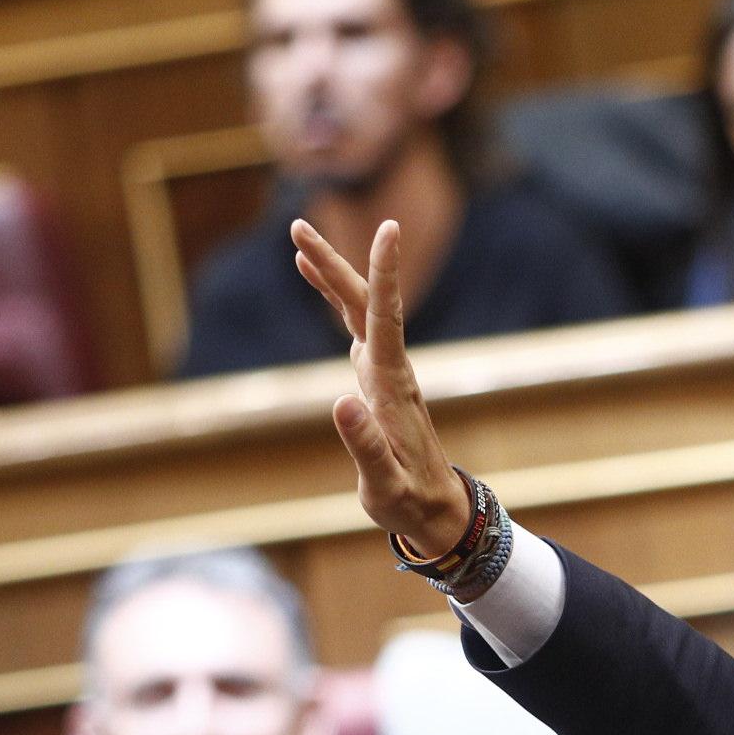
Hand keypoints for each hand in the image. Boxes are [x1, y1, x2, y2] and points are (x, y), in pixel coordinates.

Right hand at [290, 218, 470, 558]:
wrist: (436, 509)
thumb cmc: (410, 500)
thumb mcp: (384, 482)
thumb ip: (365, 446)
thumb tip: (340, 404)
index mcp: (392, 386)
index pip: (387, 319)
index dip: (386, 274)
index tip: (389, 227)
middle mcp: (390, 369)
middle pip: (363, 303)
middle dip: (334, 262)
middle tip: (297, 225)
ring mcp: (383, 370)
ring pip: (358, 309)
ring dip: (331, 272)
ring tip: (298, 238)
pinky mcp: (375, 378)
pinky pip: (354, 325)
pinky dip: (334, 299)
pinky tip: (315, 280)